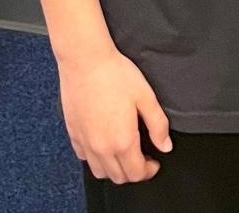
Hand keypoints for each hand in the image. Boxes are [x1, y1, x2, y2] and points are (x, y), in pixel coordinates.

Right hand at [58, 46, 171, 183]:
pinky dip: (96, 158)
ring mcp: (85, 143)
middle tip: (143, 157)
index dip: (149, 171)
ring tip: (124, 152)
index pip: (136, 173)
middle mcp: (101, 148)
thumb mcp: (146, 96)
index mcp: (122, 141)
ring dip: (114, 169)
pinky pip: (85, 158)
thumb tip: (165, 146)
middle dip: (134, 172)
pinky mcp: (73, 134)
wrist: (85, 61)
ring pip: (100, 172)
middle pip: (118, 177)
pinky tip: (104, 142)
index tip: (155, 161)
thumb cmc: (116, 75)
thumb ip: (158, 124)